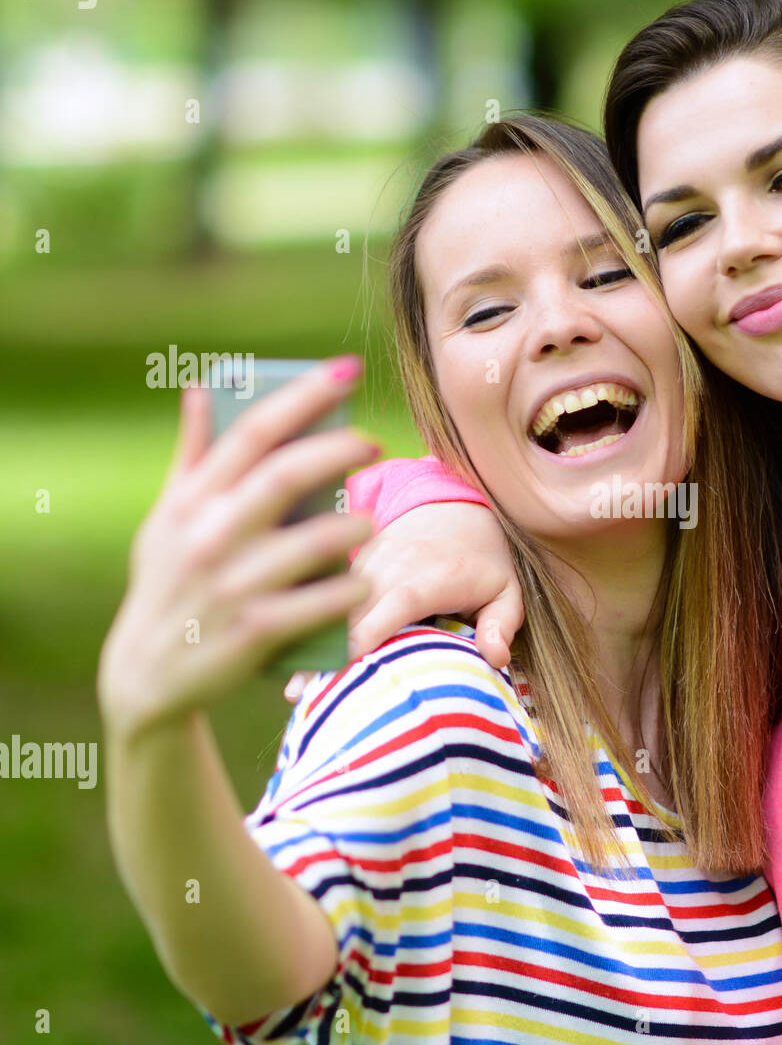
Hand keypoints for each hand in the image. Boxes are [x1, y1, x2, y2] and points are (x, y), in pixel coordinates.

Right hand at [98, 357, 380, 742]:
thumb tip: (202, 385)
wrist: (147, 675)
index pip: (250, 433)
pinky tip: (362, 580)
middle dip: (337, 451)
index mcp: (190, 502)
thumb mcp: (167, 519)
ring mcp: (232, 586)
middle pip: (284, 476)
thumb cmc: (169, 581)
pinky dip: (351, 587)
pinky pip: (322, 601)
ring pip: (315, 542)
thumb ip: (193, 456)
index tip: (347, 369)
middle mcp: (208, 538)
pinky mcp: (255, 632)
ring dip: (354, 527)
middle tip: (372, 442)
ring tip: (367, 522)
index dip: (303, 396)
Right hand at [283, 500, 523, 693]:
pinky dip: (312, 624)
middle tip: (301, 696)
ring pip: (332, 603)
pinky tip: (295, 657)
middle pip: (352, 610)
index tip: (342, 666)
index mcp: (431, 576)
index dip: (366, 633)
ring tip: (292, 686)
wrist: (455, 507)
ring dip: (311, 640)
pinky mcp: (352, 566)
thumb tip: (495, 658)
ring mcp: (367, 563)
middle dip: (327, 650)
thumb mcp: (507, 589)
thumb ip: (503, 623)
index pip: (395, 604)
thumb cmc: (483, 560)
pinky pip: (328, 595)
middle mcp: (392, 566)